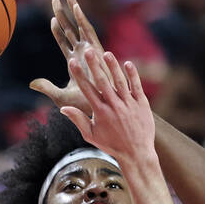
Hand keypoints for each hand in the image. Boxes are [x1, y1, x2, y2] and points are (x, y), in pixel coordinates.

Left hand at [29, 0, 107, 115]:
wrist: (99, 109)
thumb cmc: (83, 106)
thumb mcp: (60, 96)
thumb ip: (46, 88)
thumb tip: (31, 84)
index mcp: (74, 63)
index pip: (64, 42)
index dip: (58, 30)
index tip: (52, 19)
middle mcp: (82, 53)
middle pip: (70, 30)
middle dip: (62, 14)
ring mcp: (89, 50)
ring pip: (78, 26)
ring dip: (72, 10)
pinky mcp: (95, 50)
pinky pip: (87, 30)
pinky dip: (81, 18)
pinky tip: (74, 6)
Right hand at [59, 48, 155, 165]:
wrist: (136, 153)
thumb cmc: (112, 145)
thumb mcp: (91, 135)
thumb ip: (78, 120)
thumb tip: (63, 108)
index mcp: (100, 112)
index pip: (86, 89)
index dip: (79, 74)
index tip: (72, 62)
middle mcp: (114, 105)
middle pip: (102, 81)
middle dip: (94, 64)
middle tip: (88, 50)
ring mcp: (128, 104)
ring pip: (119, 81)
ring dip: (113, 66)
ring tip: (106, 53)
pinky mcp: (142, 104)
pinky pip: (136, 86)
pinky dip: (132, 75)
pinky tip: (127, 63)